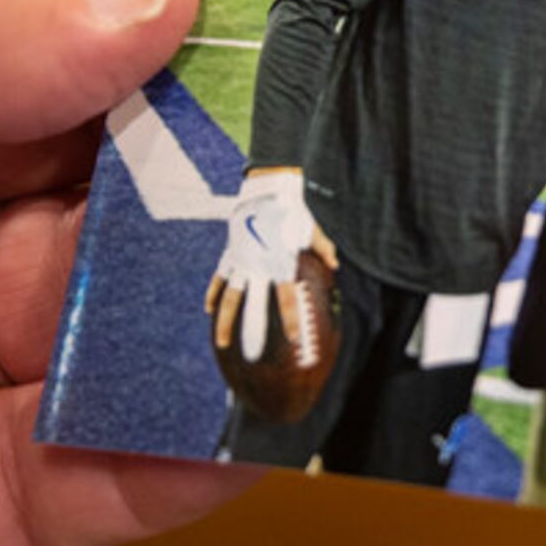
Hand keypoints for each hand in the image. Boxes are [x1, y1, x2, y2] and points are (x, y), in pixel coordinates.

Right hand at [204, 168, 336, 361]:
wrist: (265, 191)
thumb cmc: (292, 212)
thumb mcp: (311, 232)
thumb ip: (323, 250)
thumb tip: (336, 265)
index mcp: (279, 264)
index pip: (287, 298)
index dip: (291, 320)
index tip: (295, 340)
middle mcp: (258, 266)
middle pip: (251, 305)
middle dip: (252, 330)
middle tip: (251, 355)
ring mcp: (240, 261)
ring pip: (229, 297)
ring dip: (225, 321)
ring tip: (222, 343)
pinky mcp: (230, 254)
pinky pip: (219, 278)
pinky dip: (214, 294)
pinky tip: (209, 310)